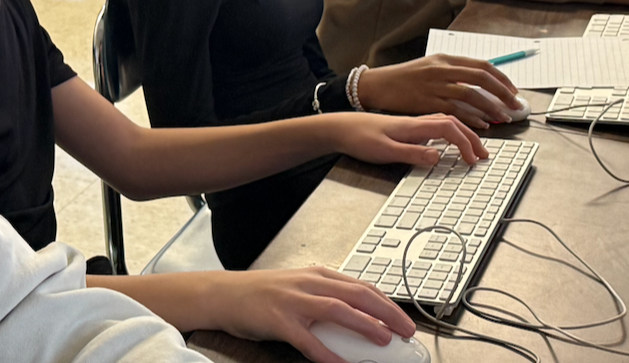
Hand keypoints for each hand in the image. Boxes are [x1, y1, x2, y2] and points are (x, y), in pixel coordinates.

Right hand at [202, 268, 415, 362]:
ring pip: (338, 310)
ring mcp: (294, 300)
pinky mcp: (279, 320)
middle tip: (406, 330)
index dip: (387, 303)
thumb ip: (325, 299)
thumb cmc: (260, 294)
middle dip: (387, 313)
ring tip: (383, 340)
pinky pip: (308, 340)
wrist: (222, 294)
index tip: (404, 318)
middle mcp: (309, 283)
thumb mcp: (298, 288)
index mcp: (317, 274)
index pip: (362, 286)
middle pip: (358, 294)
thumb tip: (358, 320)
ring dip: (365, 325)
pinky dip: (327, 354)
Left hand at [328, 112, 487, 166]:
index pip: (449, 129)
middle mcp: (415, 121)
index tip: (473, 160)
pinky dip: (451, 131)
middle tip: (484, 155)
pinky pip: (437, 124)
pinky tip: (450, 139)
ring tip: (474, 148)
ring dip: (463, 133)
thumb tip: (437, 158)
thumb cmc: (358, 138)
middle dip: (472, 138)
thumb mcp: (383, 150)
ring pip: (446, 121)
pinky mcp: (406, 126)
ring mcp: (411, 122)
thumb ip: (411, 154)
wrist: (338, 127)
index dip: (465, 144)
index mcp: (412, 125)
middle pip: (453, 123)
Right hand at [357, 54, 520, 128]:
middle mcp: (442, 69)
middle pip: (481, 78)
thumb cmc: (404, 78)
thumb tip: (480, 84)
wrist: (378, 85)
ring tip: (503, 117)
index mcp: (445, 59)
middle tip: (515, 105)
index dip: (502, 79)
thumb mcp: (430, 67)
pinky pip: (455, 110)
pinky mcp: (427, 101)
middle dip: (502, 93)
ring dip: (491, 107)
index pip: (482, 65)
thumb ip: (453, 73)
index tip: (513, 90)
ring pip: (471, 95)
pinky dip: (472, 117)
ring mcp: (434, 85)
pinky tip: (482, 124)